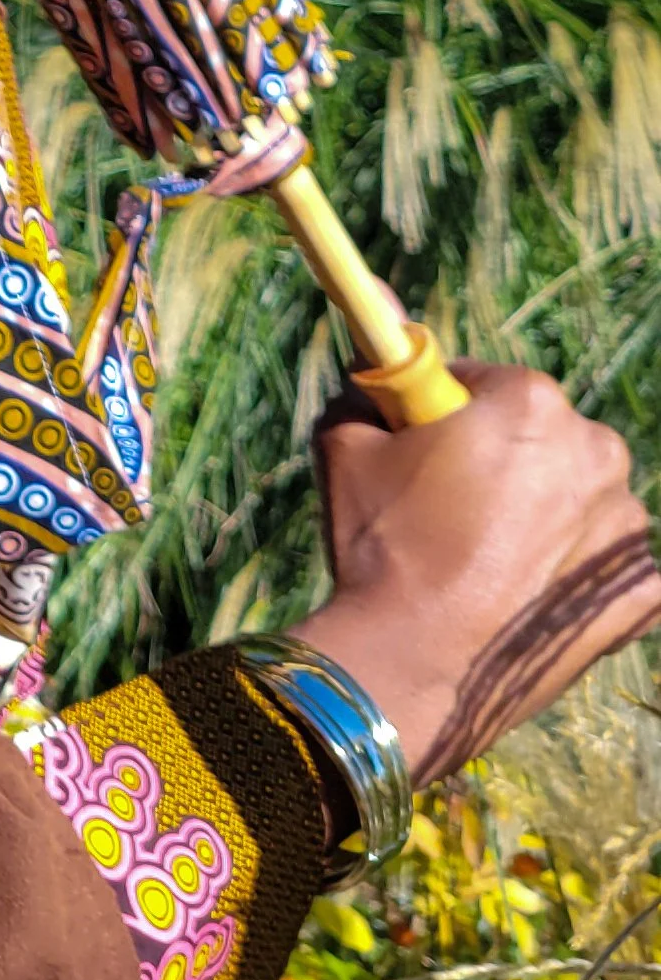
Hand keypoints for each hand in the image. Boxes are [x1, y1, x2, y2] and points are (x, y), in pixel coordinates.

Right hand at [305, 363, 660, 780]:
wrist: (414, 663)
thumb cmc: (381, 546)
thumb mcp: (348, 444)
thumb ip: (371, 379)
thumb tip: (372, 316)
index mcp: (532, 402)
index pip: (488, 383)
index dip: (450, 413)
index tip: (426, 447)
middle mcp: (597, 451)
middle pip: (546, 440)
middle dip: (506, 463)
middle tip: (451, 509)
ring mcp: (627, 527)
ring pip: (581, 502)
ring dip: (546, 519)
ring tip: (485, 563)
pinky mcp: (642, 593)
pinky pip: (608, 566)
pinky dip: (576, 577)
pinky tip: (526, 598)